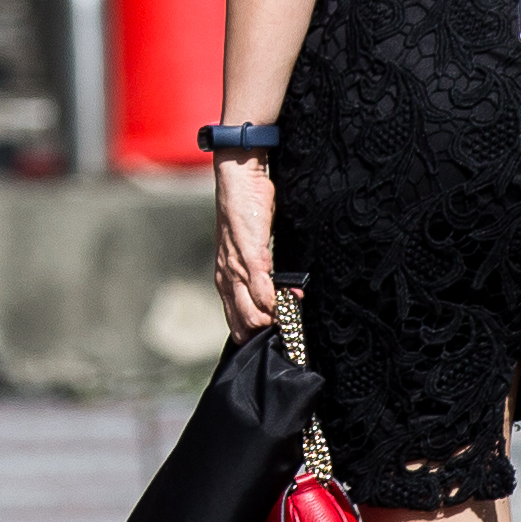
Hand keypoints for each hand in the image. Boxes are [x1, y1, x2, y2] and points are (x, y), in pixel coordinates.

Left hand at [212, 155, 282, 334]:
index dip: (256, 336)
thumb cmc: (245, 214)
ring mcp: (237, 270)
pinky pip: (263, 290)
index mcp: (226, 280)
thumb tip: (280, 297)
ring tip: (294, 315)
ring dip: (276, 319)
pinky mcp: (250, 256)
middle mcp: (227, 279)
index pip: (237, 323)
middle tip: (291, 330)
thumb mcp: (248, 250)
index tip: (278, 338)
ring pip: (252, 314)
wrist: (238, 182)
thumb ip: (260, 275)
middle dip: (268, 334)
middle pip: (244, 326)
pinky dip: (279, 300)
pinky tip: (294, 298)